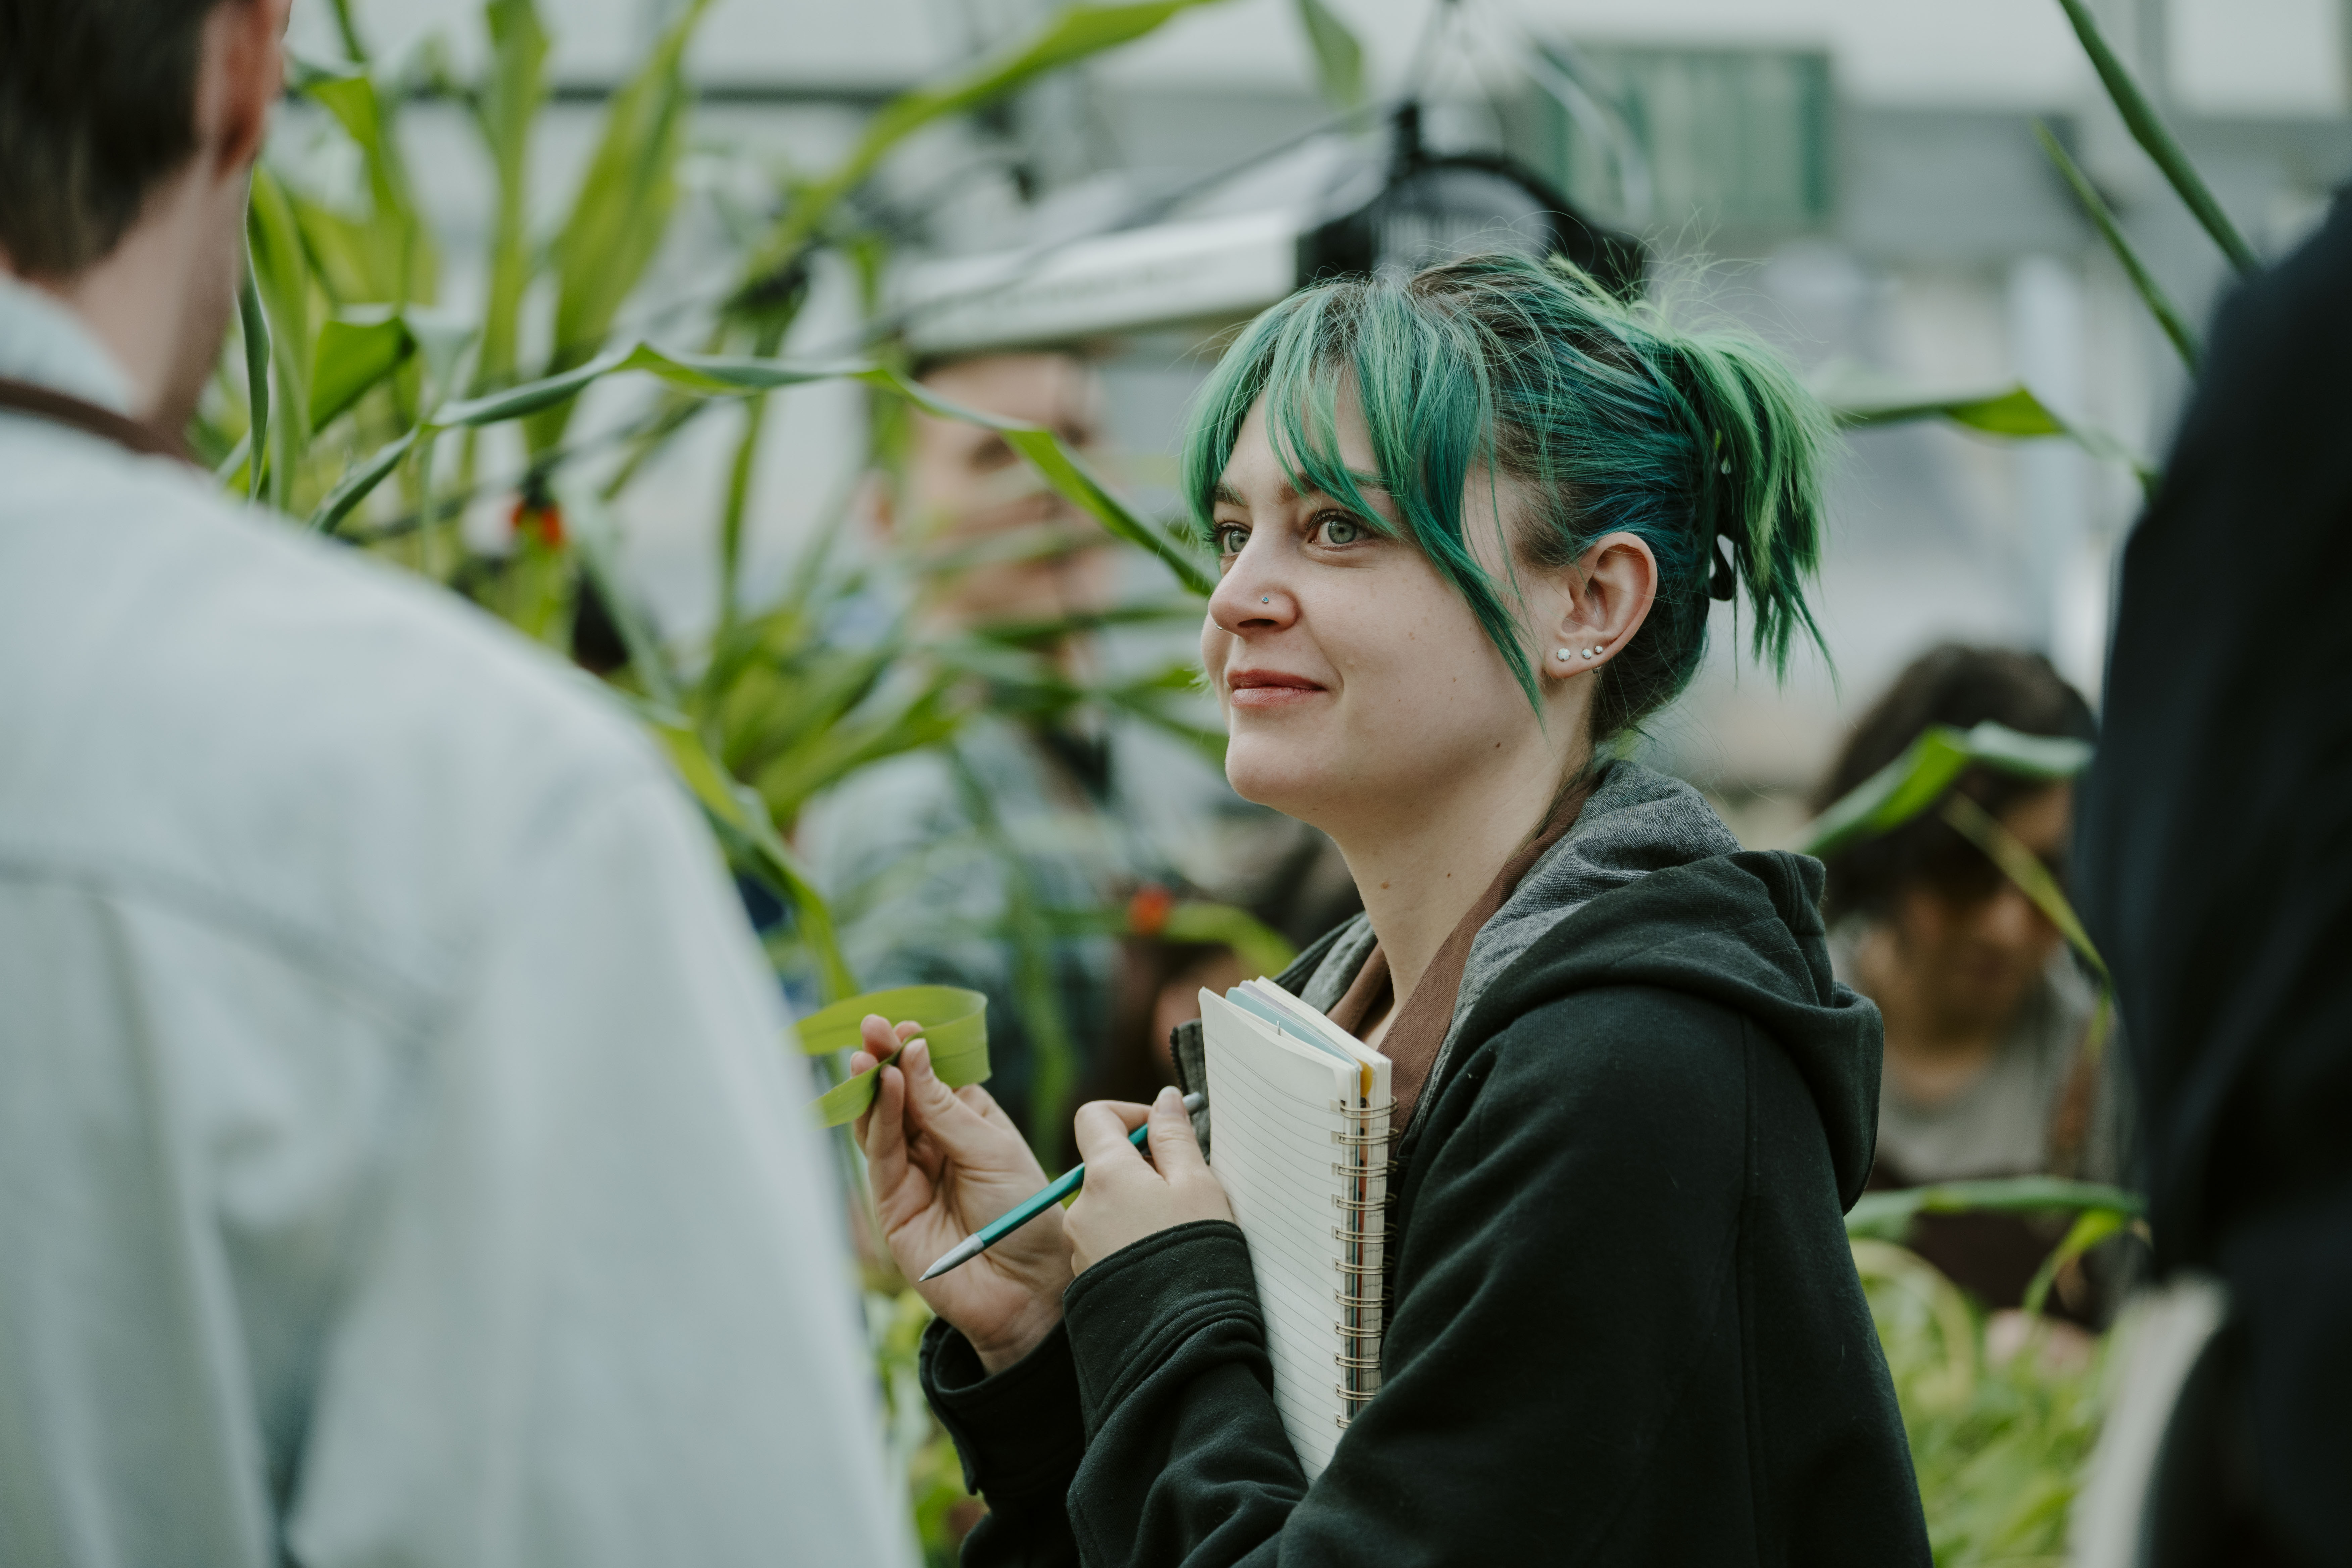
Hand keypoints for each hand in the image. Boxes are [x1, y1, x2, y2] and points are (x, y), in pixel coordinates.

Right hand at [852, 1016, 1071, 1372]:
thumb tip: (914, 1053)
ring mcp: (910, 1177)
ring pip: (882, 1124)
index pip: (933, 1079)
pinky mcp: (892, 1208)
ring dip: (873, 1088)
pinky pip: (881, 1158)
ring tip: (868, 1055)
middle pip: (900, 1097)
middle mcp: (935, 1147)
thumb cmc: (1026, 1215)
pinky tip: (883, 1091)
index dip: (916, 1052)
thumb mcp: (993, 1149)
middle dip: (884, 1061)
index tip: (904, 1026)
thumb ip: (946, 1108)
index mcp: (968, 1124)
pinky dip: (879, 1123)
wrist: (1028, 1288)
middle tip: (872, 1027)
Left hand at [1064, 1087, 1233, 1273]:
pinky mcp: (1087, 1276)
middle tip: (1188, 1189)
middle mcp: (1081, 1207)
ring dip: (1139, 1205)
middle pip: (1106, 1165)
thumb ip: (1175, 1136)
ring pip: (1108, 1205)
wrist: (1180, 1338)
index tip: (1165, 1132)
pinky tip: (1164, 1258)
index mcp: (1106, 1174)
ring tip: (1180, 1230)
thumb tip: (1163, 1100)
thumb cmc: (1196, 1254)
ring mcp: (1080, 1245)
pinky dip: (1131, 1237)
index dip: (1130, 1115)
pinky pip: (1107, 1240)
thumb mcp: (1198, 1184)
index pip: (1094, 1116)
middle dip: (1144, 1168)